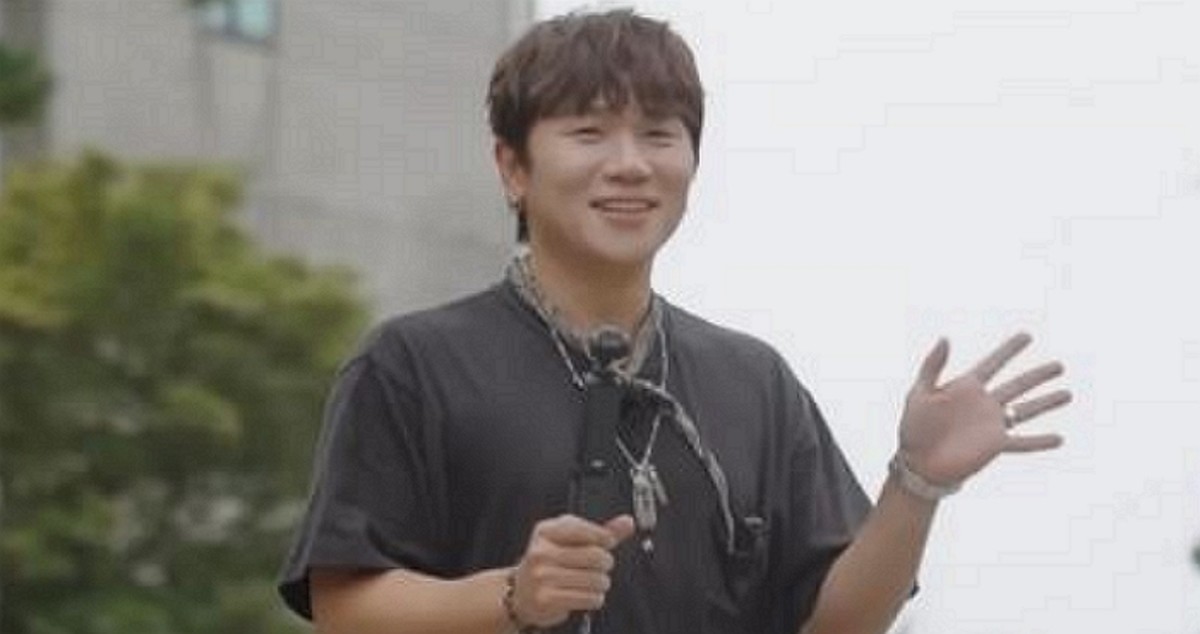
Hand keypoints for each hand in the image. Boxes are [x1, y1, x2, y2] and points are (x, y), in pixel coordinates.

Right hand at [510, 514, 635, 628]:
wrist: (522, 593)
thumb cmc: (550, 563)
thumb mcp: (570, 540)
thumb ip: (600, 531)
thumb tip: (627, 522)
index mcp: (546, 531)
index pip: (588, 530)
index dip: (604, 538)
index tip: (606, 543)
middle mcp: (541, 552)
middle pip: (596, 556)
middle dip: (605, 563)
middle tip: (599, 566)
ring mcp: (542, 576)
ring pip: (596, 580)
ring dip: (601, 584)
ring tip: (591, 582)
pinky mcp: (547, 599)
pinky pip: (589, 598)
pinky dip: (594, 598)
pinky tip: (585, 594)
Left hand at [898, 332, 1071, 486]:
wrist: (918, 464)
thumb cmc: (914, 428)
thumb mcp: (920, 393)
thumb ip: (933, 366)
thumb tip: (946, 338)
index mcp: (966, 387)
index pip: (993, 363)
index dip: (1009, 349)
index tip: (1027, 336)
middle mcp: (983, 404)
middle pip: (1018, 385)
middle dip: (1038, 375)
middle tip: (1059, 365)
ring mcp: (991, 425)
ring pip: (1025, 410)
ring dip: (1046, 402)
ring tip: (1068, 393)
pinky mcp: (995, 446)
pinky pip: (1023, 442)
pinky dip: (1041, 441)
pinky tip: (1060, 439)